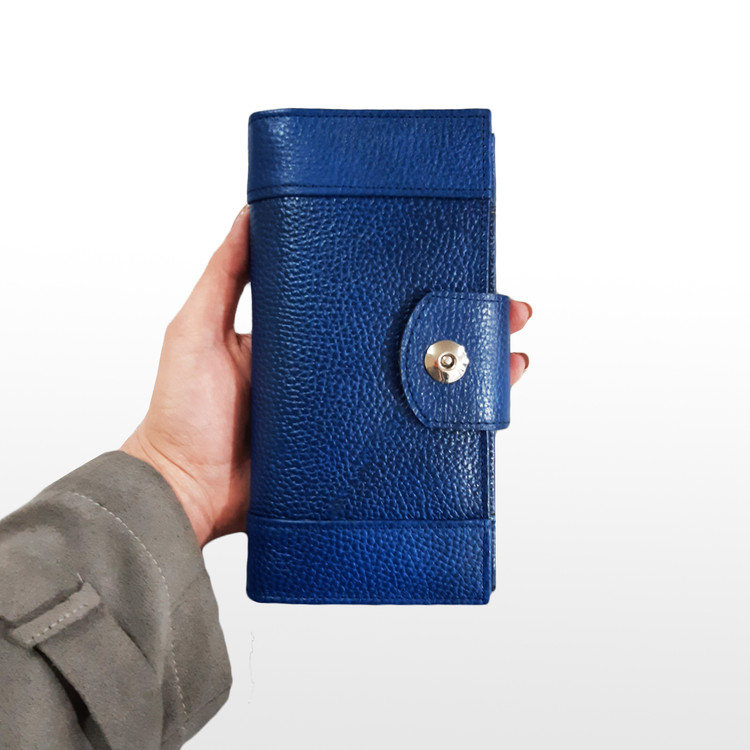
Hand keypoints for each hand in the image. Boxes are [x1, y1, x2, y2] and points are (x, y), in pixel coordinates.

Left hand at [121, 205, 531, 546]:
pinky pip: (406, 438)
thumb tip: (250, 209)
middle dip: (465, 324)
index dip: (414, 286)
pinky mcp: (352, 455)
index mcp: (308, 338)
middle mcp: (336, 373)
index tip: (451, 265)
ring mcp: (348, 415)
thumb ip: (225, 274)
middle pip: (412, 342)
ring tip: (511, 356)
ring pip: (422, 388)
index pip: (372, 303)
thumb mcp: (196, 328)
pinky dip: (447, 427)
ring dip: (471, 372)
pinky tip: (481, 412)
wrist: (183, 490)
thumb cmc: (182, 412)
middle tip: (508, 309)